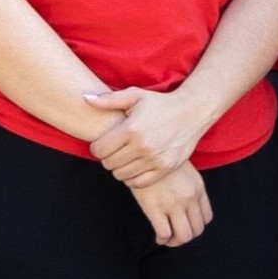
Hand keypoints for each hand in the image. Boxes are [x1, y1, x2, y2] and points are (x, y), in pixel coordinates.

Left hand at [86, 86, 209, 187]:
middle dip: (106, 158)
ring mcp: (154, 159)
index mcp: (131, 129)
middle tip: (113, 151)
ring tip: (124, 158)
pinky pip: (138, 182)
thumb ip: (109, 100)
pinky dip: (132, 178)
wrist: (192, 112)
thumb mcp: (135, 96)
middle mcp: (142, 146)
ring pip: (121, 175)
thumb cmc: (160, 103)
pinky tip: (134, 166)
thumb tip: (85, 98)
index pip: (99, 150)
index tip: (102, 144)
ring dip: (118, 168)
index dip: (96, 148)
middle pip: (108, 164)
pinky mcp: (164, 168)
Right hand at [132, 162, 211, 245]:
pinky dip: (162, 240)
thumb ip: (190, 186)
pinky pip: (164, 233)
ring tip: (167, 239)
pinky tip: (158, 237)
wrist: (141, 152)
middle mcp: (189, 197)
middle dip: (186, 237)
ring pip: (184, 236)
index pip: (207, 218)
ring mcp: (173, 204)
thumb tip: (188, 205)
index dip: (196, 225)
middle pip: (197, 230)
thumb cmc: (159, 160)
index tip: (186, 225)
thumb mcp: (183, 169)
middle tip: (175, 236)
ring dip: (176, 242)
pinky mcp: (155, 208)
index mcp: (198, 188)